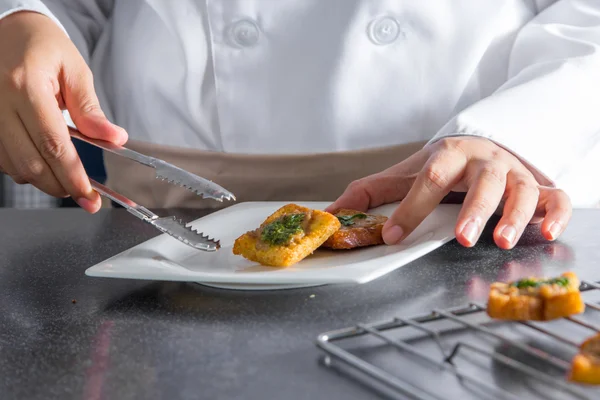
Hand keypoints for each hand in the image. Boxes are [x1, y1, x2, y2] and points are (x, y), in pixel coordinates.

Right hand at [0, 12, 126, 211]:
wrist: (7, 30)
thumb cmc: (42, 46)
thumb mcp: (74, 70)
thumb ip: (91, 109)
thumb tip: (114, 140)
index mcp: (25, 86)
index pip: (53, 145)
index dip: (72, 175)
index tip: (88, 195)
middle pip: (30, 164)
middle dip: (60, 185)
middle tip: (83, 194)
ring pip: (13, 167)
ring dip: (42, 180)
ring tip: (67, 177)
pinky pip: (2, 159)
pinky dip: (25, 168)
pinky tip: (44, 162)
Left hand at [327, 137, 571, 248]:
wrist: (482, 144)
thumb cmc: (442, 166)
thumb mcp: (406, 174)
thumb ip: (371, 192)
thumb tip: (331, 213)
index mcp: (449, 156)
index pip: (429, 178)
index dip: (411, 208)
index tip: (393, 235)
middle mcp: (485, 161)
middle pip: (483, 180)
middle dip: (472, 209)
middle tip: (461, 238)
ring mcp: (515, 173)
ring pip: (521, 189)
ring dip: (514, 214)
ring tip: (503, 240)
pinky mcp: (540, 186)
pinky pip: (556, 197)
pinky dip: (557, 213)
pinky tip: (549, 232)